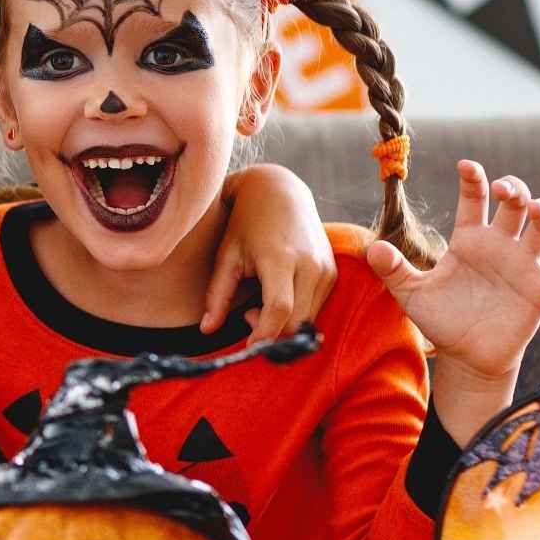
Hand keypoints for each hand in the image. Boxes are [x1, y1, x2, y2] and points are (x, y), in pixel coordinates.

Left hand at [207, 163, 334, 340]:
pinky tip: (276, 296)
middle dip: (272, 332)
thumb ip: (217, 295)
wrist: (280, 192)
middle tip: (246, 315)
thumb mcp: (226, 256)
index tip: (248, 347)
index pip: (280, 310)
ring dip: (283, 324)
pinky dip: (296, 314)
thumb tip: (206, 330)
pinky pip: (316, 308)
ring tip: (258, 302)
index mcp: (281, 259)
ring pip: (309, 319)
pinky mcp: (333, 273)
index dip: (264, 335)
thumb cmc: (246, 224)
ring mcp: (326, 269)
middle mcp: (311, 265)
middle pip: (297, 322)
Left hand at [368, 161, 539, 386]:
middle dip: (513, 189)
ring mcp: (522, 264)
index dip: (473, 180)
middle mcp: (498, 245)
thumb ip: (393, 270)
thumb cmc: (440, 319)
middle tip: (503, 189)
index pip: (473, 200)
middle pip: (513, 204)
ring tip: (534, 210)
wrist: (466, 355)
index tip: (466, 165)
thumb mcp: (411, 294)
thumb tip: (372, 249)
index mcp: (468, 240)